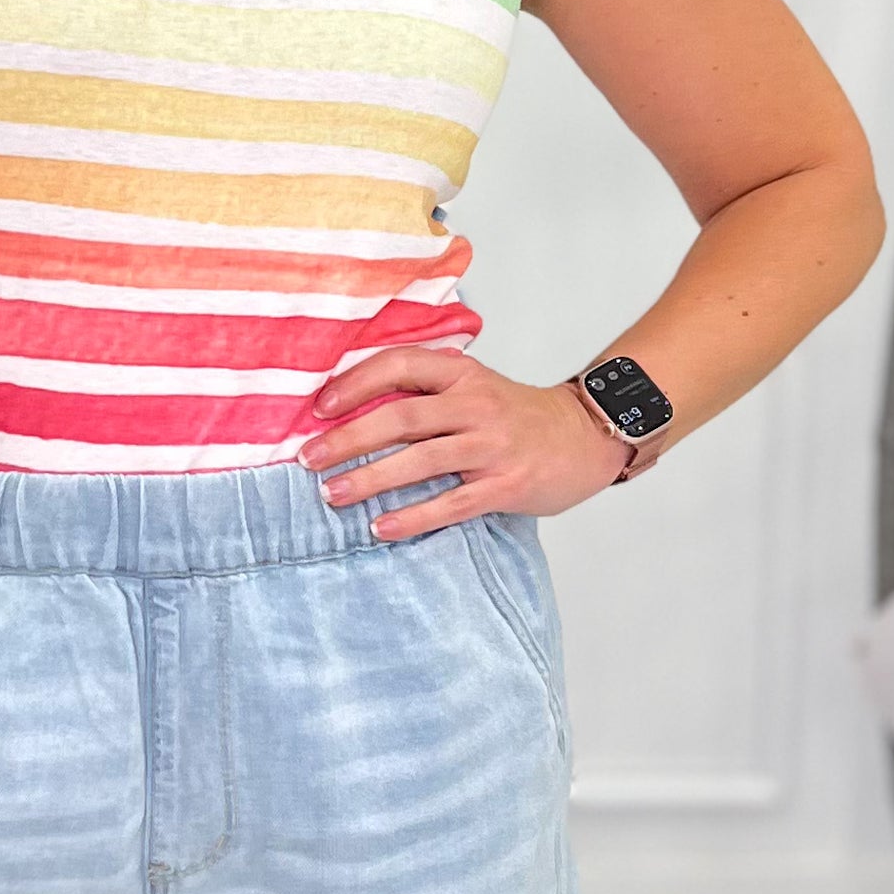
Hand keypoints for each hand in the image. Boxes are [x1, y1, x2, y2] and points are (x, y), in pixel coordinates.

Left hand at [297, 347, 632, 538]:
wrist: (585, 437)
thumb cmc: (516, 415)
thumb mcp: (474, 385)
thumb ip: (426, 388)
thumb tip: (352, 403)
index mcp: (462, 374)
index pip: (400, 365)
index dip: (355, 383)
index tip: (319, 407)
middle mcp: (474, 405)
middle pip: (401, 416)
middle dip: (348, 438)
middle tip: (308, 459)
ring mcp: (492, 446)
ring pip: (421, 460)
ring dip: (371, 479)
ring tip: (332, 495)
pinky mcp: (506, 485)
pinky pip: (451, 504)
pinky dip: (413, 517)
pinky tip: (381, 529)